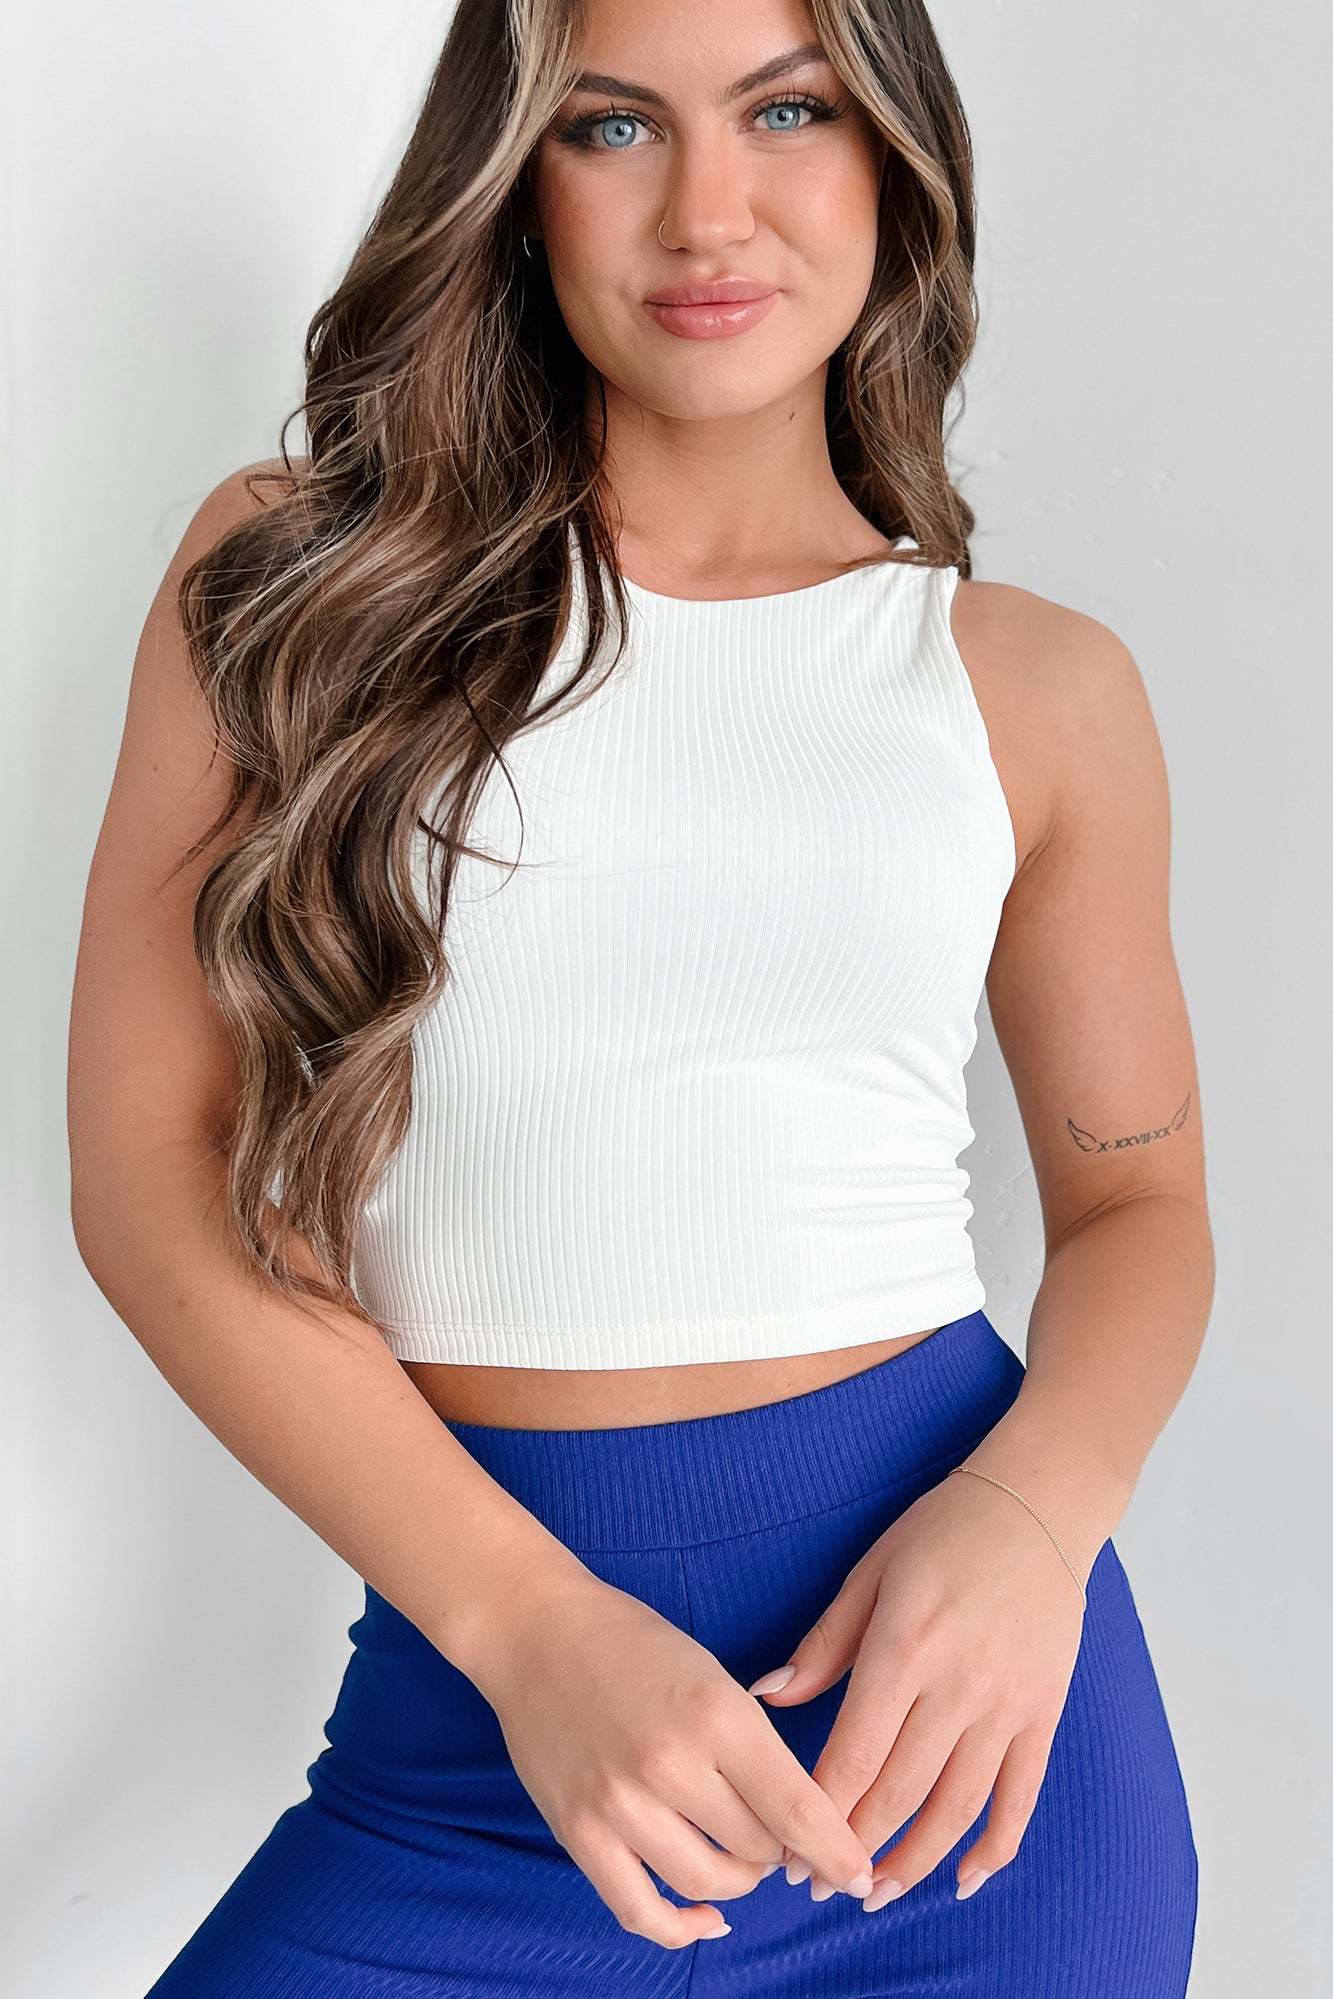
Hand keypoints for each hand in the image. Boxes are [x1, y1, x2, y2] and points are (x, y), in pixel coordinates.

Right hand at [470, 1565, 877, 1950]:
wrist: (537, 1630)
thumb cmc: (634, 1644)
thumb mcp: (713, 1676)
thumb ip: (755, 1747)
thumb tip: (798, 1825)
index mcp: (717, 1713)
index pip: (798, 1809)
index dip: (838, 1852)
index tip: (859, 1874)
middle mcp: (671, 1764)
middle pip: (760, 1849)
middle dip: (784, 1851)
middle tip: (781, 1837)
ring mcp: (621, 1804)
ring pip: (710, 1884)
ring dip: (740, 1881)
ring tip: (742, 1857)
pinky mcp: (579, 1833)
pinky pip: (642, 1910)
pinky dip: (683, 1927)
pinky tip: (706, 1915)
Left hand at [752, 1467, 1087, 1904]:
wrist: (1037, 1506)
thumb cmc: (942, 1531)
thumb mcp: (871, 1572)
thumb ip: (823, 1643)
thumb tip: (766, 1698)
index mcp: (902, 1649)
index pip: (852, 1756)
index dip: (816, 1814)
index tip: (785, 1849)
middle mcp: (956, 1686)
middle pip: (898, 1792)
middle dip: (853, 1849)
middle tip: (817, 1886)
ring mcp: (1006, 1704)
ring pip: (956, 1807)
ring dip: (914, 1861)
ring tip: (877, 1893)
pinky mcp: (1043, 1713)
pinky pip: (1020, 1796)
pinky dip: (994, 1847)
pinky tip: (963, 1879)